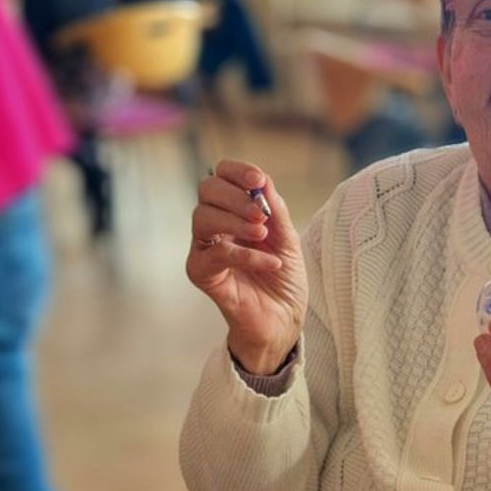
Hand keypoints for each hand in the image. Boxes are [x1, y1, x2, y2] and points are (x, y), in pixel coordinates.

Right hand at [186, 159, 307, 373]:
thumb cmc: (284, 278)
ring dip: (235, 222)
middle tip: (261, 214)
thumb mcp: (288, 238)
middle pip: (206, 190)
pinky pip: (215, 254)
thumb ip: (276, 209)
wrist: (284, 319)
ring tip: (263, 235)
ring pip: (202, 217)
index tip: (258, 179)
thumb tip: (263, 179)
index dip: (236, 171)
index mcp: (235, 209)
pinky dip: (245, 255)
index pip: (222, 176)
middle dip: (234, 195)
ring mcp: (206, 248)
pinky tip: (269, 263)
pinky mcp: (203, 274)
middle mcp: (215, 225)